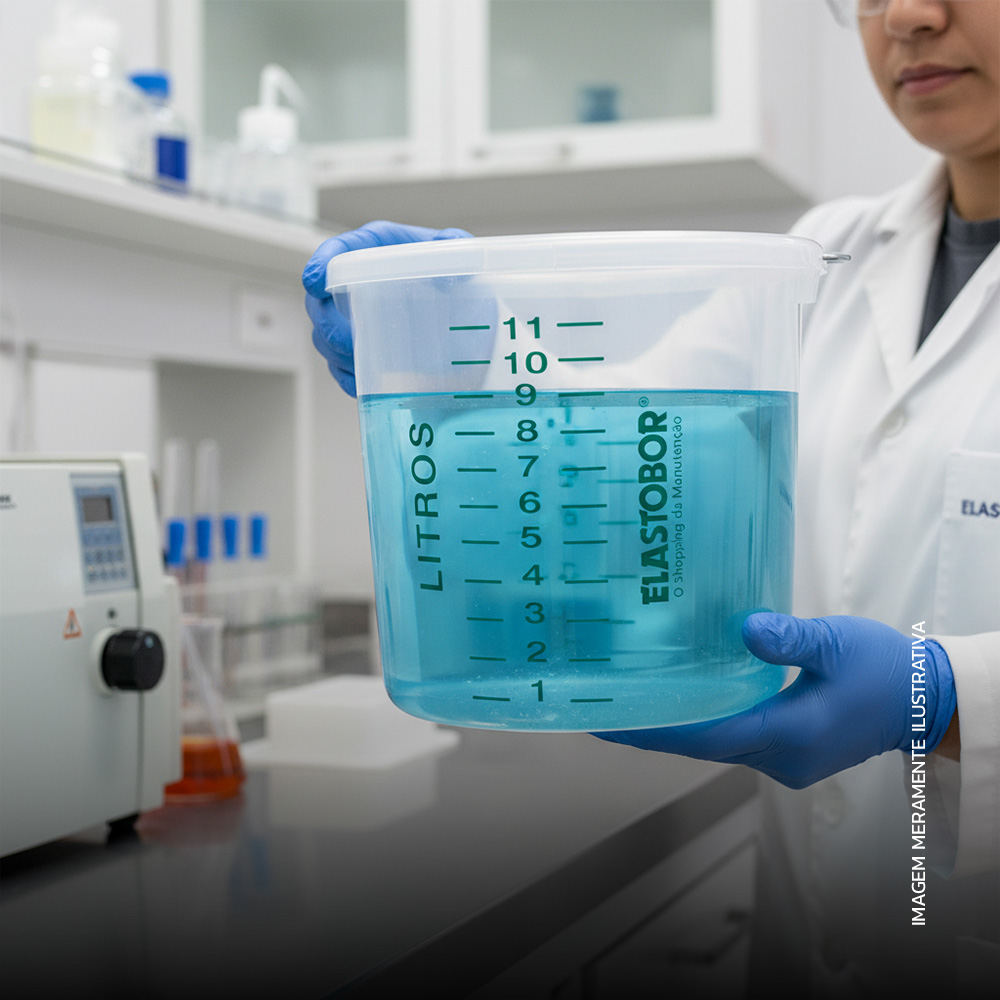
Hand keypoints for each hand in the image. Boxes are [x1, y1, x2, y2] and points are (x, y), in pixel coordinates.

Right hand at [302, 220, 472, 395]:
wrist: (465, 307)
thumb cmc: (455, 271)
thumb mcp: (459, 254)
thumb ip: (455, 247)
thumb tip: (450, 263)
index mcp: (375, 249)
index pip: (338, 251)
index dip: (320, 264)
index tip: (314, 282)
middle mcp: (357, 282)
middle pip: (321, 303)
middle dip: (327, 324)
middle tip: (346, 341)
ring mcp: (354, 317)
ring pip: (325, 337)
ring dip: (336, 353)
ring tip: (358, 365)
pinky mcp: (361, 347)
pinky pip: (340, 365)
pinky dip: (347, 377)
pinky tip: (361, 386)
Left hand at [594, 612, 955, 787]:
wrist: (926, 702)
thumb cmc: (885, 669)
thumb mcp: (837, 642)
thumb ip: (790, 637)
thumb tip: (743, 627)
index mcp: (788, 733)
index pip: (706, 735)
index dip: (654, 729)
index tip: (609, 721)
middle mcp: (780, 756)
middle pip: (701, 744)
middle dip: (652, 729)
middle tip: (602, 709)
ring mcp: (785, 759)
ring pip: (716, 744)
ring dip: (675, 727)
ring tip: (629, 704)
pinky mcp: (789, 751)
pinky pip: (733, 739)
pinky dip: (703, 723)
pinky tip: (681, 702)